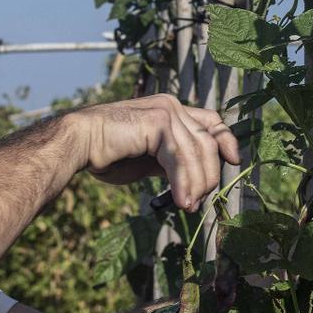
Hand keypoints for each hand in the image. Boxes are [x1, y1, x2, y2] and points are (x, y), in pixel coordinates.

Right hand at [67, 94, 240, 211]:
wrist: (78, 144)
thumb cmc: (106, 154)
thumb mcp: (148, 159)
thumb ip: (171, 162)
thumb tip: (192, 181)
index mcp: (170, 110)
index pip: (211, 121)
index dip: (226, 140)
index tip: (234, 161)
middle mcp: (171, 106)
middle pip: (208, 142)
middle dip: (208, 176)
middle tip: (197, 203)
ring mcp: (166, 111)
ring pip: (198, 152)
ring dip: (196, 184)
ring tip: (188, 207)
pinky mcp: (158, 121)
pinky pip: (180, 158)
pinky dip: (183, 182)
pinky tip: (180, 201)